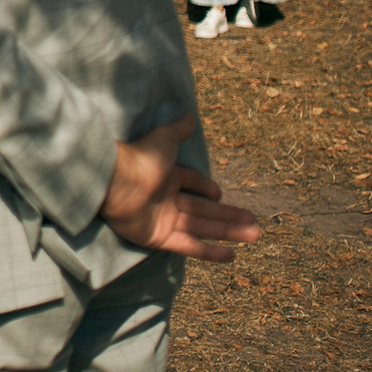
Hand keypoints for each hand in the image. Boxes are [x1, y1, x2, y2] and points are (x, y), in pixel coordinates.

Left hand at [100, 115, 262, 261]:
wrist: (117, 180)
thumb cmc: (141, 157)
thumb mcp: (165, 138)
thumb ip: (178, 130)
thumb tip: (190, 116)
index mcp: (167, 177)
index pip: (192, 185)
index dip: (206, 189)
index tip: (220, 194)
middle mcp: (166, 200)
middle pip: (204, 210)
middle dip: (230, 217)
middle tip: (254, 224)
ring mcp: (163, 220)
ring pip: (202, 228)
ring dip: (228, 232)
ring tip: (254, 235)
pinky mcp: (157, 238)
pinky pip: (188, 245)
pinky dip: (209, 251)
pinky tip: (231, 255)